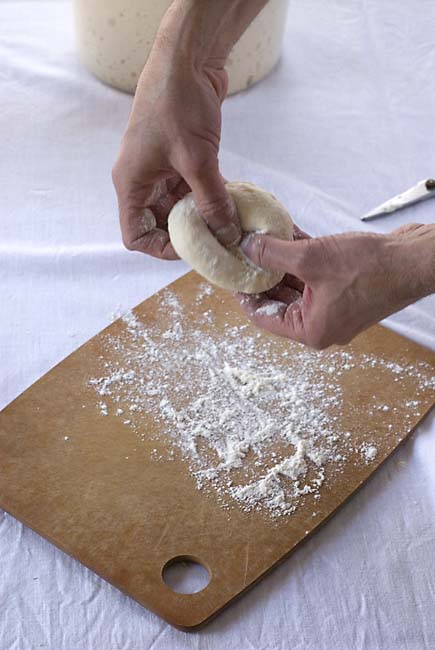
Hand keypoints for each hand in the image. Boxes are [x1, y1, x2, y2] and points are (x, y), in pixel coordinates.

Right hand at [112, 6, 239, 258]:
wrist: (187, 60)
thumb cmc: (178, 105)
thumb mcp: (197, 161)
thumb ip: (212, 201)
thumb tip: (227, 235)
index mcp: (132, 184)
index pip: (135, 235)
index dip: (160, 248)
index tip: (192, 247)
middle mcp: (142, 180)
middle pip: (159, 224)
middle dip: (187, 234)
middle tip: (218, 240)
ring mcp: (161, 170)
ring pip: (179, 208)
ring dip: (202, 216)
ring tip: (229, 222)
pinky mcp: (179, 159)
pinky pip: (191, 190)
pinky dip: (209, 198)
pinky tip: (231, 202)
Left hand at [237, 223, 434, 348]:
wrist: (416, 260)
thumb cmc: (372, 269)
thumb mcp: (311, 258)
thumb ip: (273, 253)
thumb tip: (247, 247)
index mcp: (311, 330)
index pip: (263, 318)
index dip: (244, 295)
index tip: (231, 275)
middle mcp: (321, 323)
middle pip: (278, 301)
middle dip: (260, 275)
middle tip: (241, 253)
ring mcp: (334, 307)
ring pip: (295, 285)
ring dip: (279, 263)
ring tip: (259, 240)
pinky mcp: (345, 289)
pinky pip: (313, 275)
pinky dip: (299, 258)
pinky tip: (285, 234)